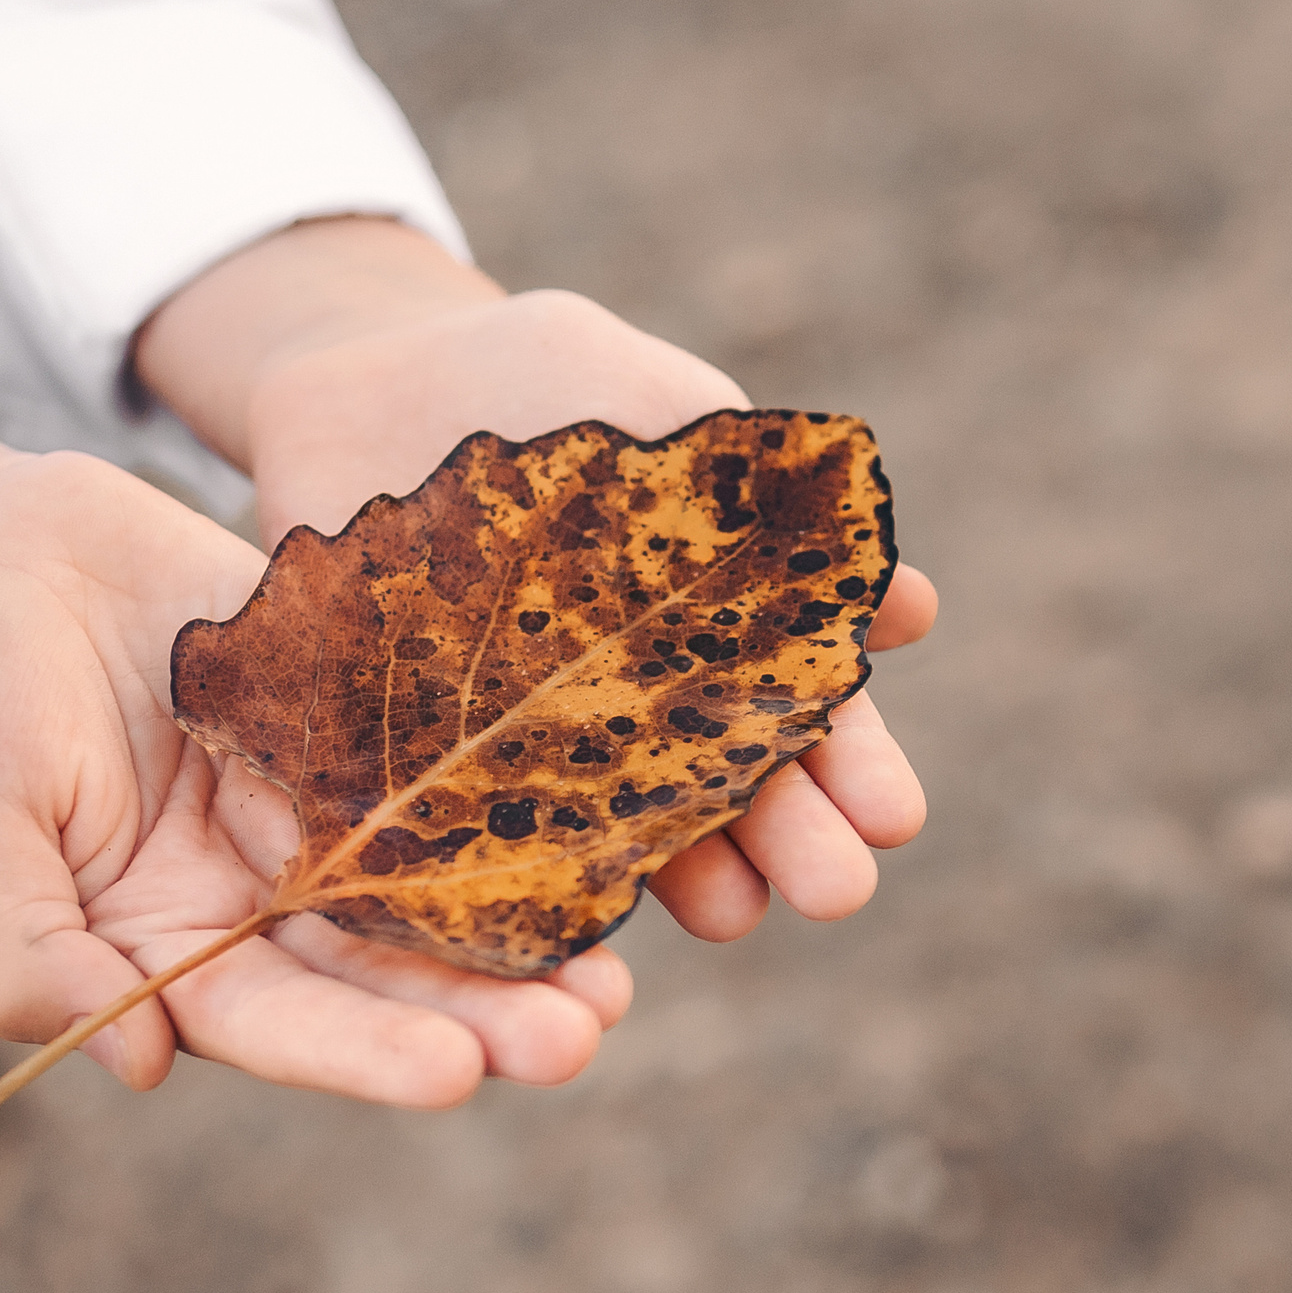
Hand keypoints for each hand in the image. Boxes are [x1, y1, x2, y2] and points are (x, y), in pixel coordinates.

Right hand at [0, 451, 625, 1103]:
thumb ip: (23, 953)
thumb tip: (139, 1064)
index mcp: (160, 949)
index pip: (274, 1020)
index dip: (363, 1051)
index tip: (459, 1073)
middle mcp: (252, 898)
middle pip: (377, 971)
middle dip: (476, 1009)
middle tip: (582, 1035)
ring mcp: (310, 808)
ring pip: (427, 880)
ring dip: (518, 925)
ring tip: (617, 968)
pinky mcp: (350, 721)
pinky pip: (437, 762)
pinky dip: (508, 793)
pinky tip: (592, 814)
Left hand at [137, 220, 937, 964]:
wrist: (378, 377)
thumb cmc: (545, 383)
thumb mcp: (659, 409)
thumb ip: (768, 504)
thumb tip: (913, 612)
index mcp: (718, 636)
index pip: (803, 718)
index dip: (852, 770)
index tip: (893, 817)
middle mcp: (635, 713)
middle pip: (726, 794)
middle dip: (788, 842)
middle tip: (838, 892)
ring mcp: (525, 748)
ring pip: (613, 833)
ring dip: (680, 875)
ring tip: (731, 915)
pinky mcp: (410, 766)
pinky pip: (463, 832)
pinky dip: (508, 875)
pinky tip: (557, 912)